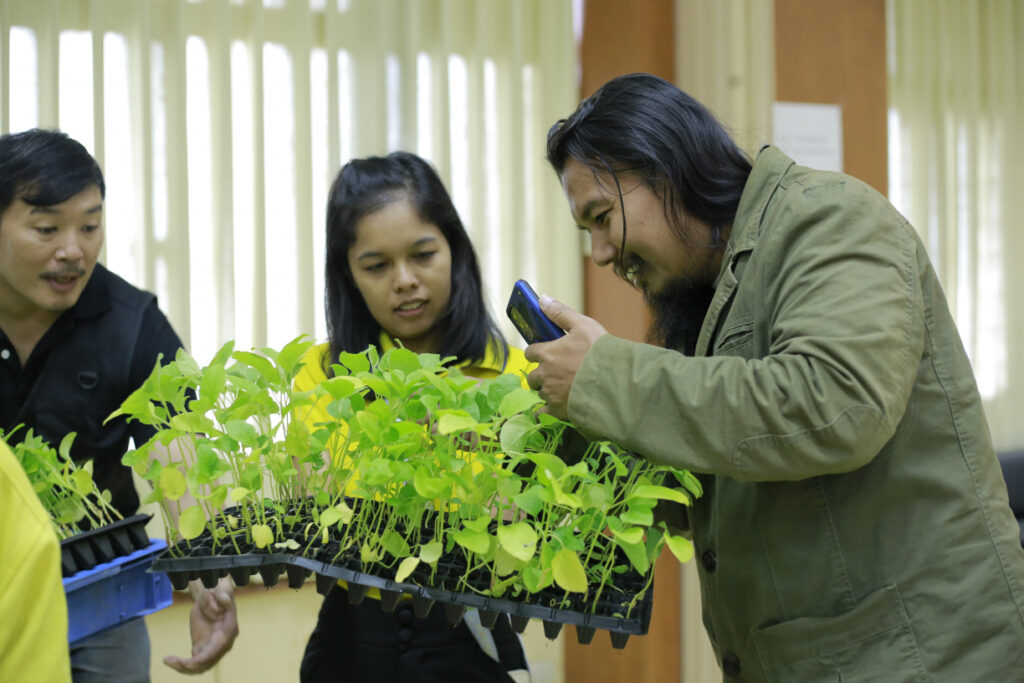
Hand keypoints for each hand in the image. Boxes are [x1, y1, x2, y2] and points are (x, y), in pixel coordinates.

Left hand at [163, 577, 238, 673]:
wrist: (211, 597)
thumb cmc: (217, 591)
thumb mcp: (220, 588)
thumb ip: (222, 593)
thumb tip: (223, 599)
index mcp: (229, 628)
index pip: (219, 646)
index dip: (206, 656)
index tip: (191, 662)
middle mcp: (224, 642)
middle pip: (209, 660)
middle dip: (192, 665)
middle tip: (172, 661)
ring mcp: (213, 647)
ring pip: (201, 665)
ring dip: (184, 667)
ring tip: (168, 661)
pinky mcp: (203, 648)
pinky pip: (194, 662)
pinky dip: (182, 665)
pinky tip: (169, 660)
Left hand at [524, 295, 607, 418]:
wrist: (616, 381)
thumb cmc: (600, 352)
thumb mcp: (583, 325)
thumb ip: (560, 313)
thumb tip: (542, 299)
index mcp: (547, 353)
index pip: (530, 352)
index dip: (538, 353)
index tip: (547, 353)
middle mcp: (544, 374)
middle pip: (532, 376)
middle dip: (542, 374)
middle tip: (558, 373)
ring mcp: (550, 394)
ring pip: (541, 392)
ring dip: (549, 390)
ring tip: (567, 388)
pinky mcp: (558, 410)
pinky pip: (543, 413)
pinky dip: (548, 411)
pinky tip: (558, 406)